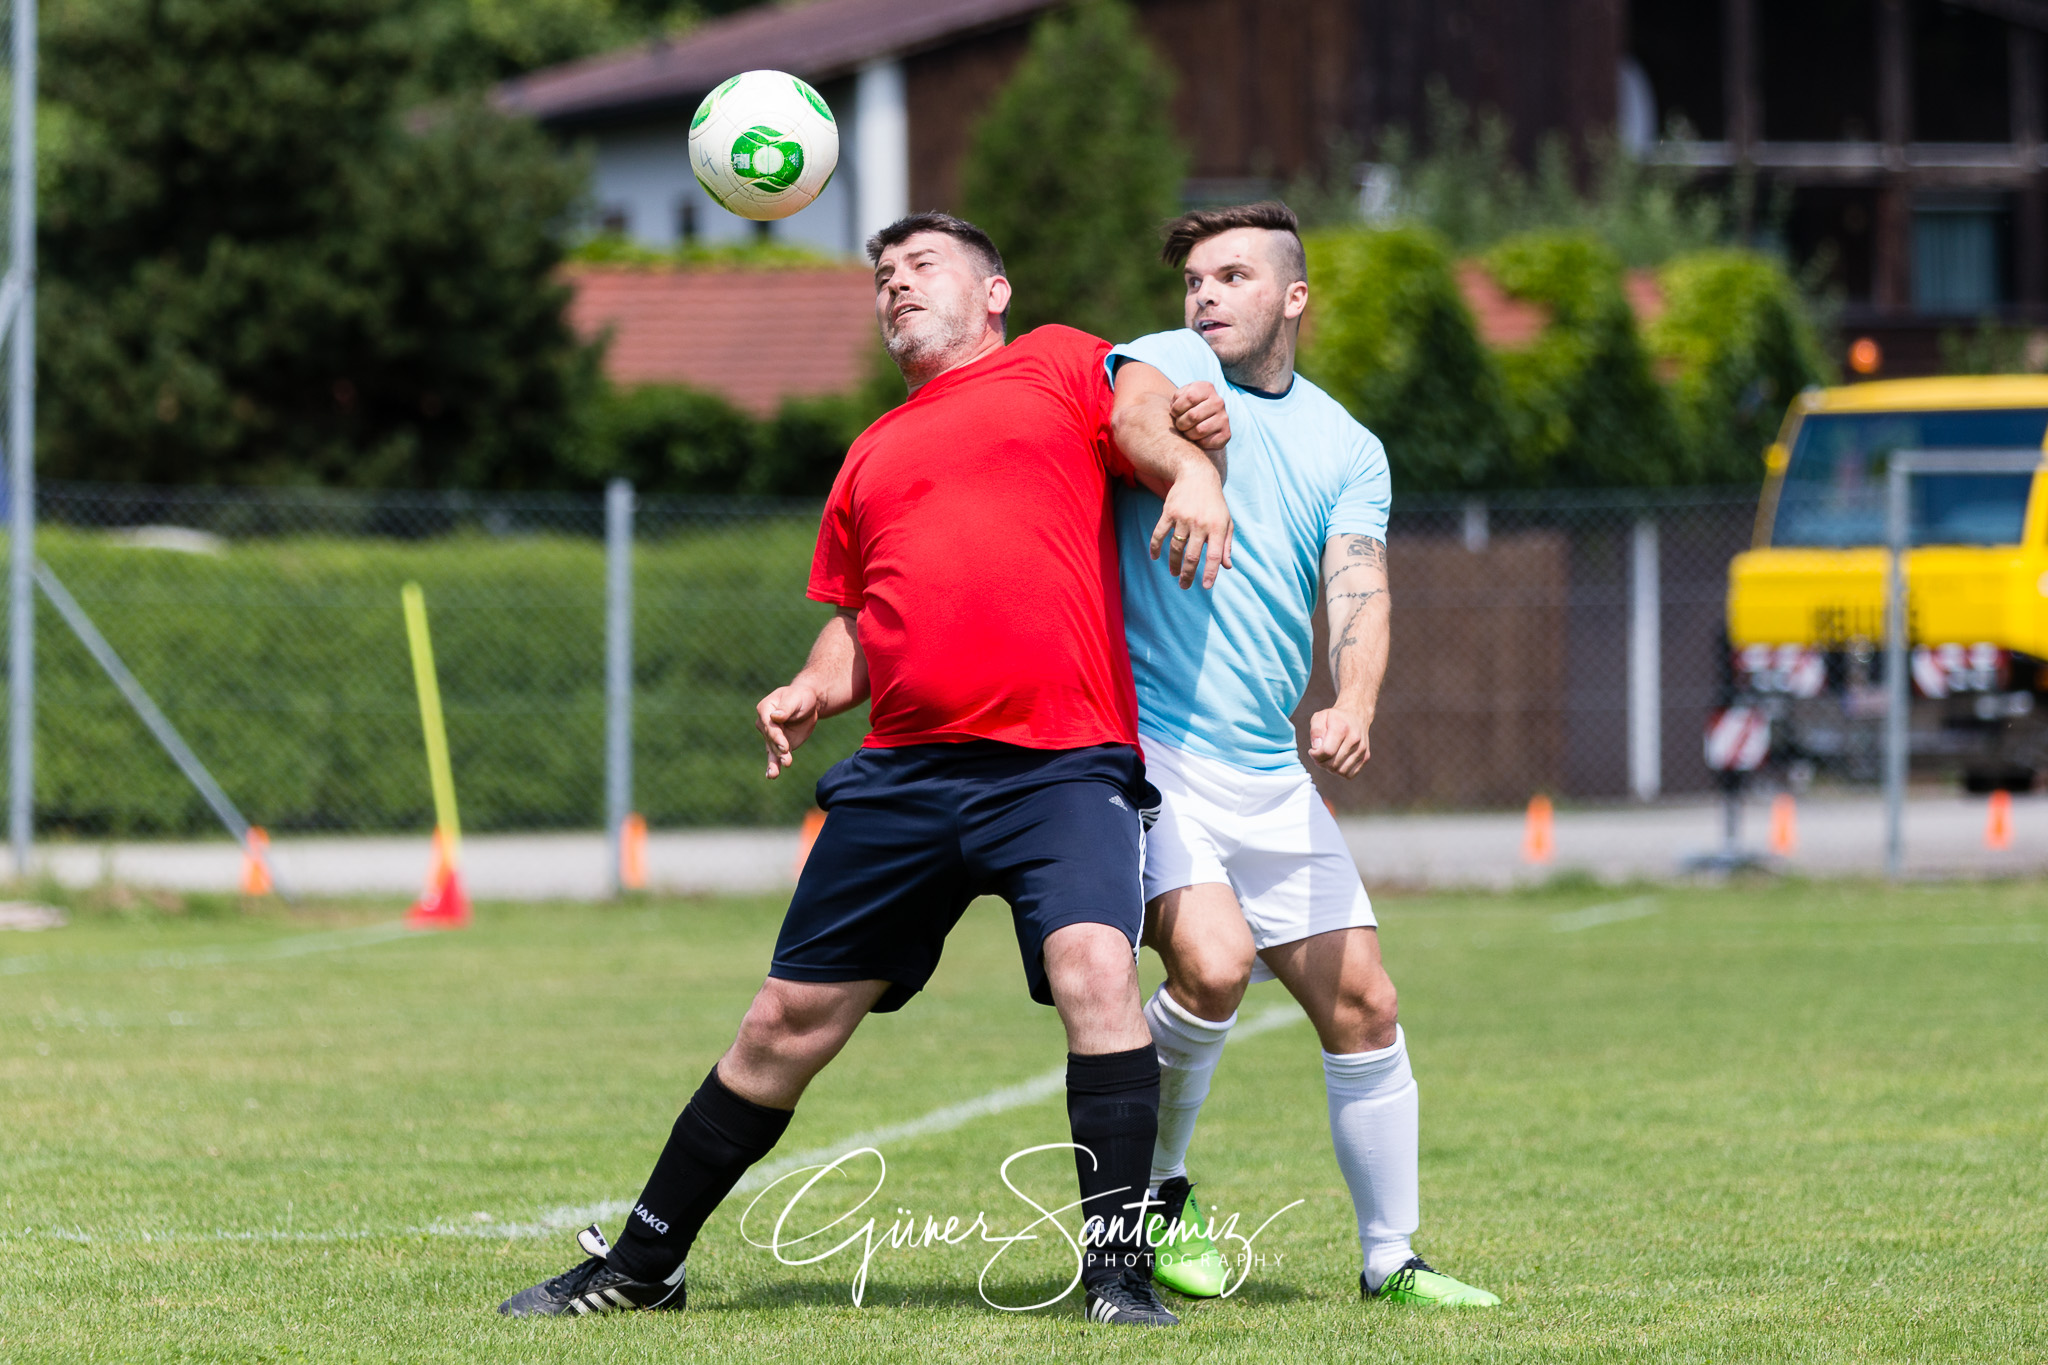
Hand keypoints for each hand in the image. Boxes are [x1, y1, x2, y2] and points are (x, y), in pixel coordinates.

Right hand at [756, 682, 823, 778]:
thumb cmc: (800, 697)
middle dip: (778, 750)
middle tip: (786, 760)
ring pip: (771, 750)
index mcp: (764, 709)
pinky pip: (775, 756)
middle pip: (771, 739)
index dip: (777, 736)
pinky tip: (771, 775)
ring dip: (774, 762)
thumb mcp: (795, 698)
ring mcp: (771, 736)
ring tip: (774, 774)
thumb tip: (776, 717)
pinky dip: (773, 766)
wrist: (807, 704)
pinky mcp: (779, 745)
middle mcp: (764, 724)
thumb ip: (786, 708)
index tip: (784, 746)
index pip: (769, 725)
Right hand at [1149, 460, 1233, 588]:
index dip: (1210, 573)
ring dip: (1173, 564)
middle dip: (1187, 574)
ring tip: (1174, 573)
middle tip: (1184, 586)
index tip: (1206, 586)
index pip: (1214, 555)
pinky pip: (1159, 533)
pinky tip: (1155, 557)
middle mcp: (1201, 524)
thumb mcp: (1226, 521)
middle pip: (1192, 556)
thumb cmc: (1214, 503)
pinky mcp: (1169, 512)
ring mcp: (1183, 518)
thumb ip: (1226, 545)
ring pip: (1176, 548)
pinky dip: (1155, 547)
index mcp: (1217, 527)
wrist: (1197, 476)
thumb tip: (1226, 567)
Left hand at [1169, 381, 1228, 450]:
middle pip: (1193, 416)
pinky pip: (1206, 442)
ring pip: (1199, 430)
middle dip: (1180, 423)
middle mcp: (1218, 402)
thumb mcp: (1181, 396)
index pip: (1189, 397)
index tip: (1174, 412)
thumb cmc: (1187, 407)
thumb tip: (1175, 409)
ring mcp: (1224, 418)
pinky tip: (1197, 438)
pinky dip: (1197, 443)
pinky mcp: (1226, 434)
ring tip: (1187, 431)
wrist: (1204, 421)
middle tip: (1180, 424)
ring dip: (1187, 434)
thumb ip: (1177, 398)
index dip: (1177, 408)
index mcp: (1207, 388)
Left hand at [1308, 707, 1370, 777]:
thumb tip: (1316, 748)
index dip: (1315, 755)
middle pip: (1333, 764)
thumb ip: (1315, 731)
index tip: (1312, 750)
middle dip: (1320, 763)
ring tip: (1327, 758)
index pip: (1327, 751)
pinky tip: (1336, 761)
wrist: (1357, 715)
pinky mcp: (1365, 757)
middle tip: (1318, 755)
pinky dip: (1340, 772)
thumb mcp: (1320, 717)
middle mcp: (1354, 739)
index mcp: (1342, 728)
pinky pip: (1349, 774)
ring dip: (1329, 768)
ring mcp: (1362, 749)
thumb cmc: (1335, 718)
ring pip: (1341, 771)